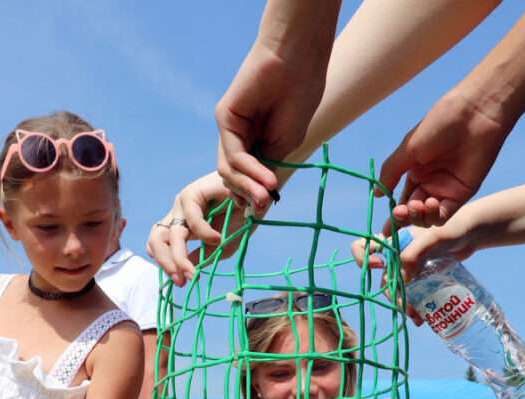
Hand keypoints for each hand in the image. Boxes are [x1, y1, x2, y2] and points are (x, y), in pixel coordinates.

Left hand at [147, 172, 259, 285]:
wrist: (258, 194)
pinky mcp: (194, 192)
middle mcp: (178, 215)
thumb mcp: (222, 246)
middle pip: (156, 240)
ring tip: (192, 271)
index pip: (160, 246)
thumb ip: (203, 256)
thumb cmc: (241, 218)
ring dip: (176, 256)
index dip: (165, 265)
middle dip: (166, 264)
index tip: (181, 282)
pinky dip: (203, 232)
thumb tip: (186, 268)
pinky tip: (217, 239)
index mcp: (182, 227)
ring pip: (165, 233)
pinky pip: (191, 217)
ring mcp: (183, 204)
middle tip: (182, 281)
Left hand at [215, 0, 339, 207]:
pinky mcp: (225, 117)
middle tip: (264, 205)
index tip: (263, 210)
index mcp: (255, 143)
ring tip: (266, 194)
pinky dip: (249, 170)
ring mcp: (230, 128)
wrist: (299, 62)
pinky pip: (233, 154)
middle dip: (248, 195)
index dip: (250, 197)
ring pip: (229, 170)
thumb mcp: (284, 146)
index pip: (244, 179)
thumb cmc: (299, 99)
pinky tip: (265, 179)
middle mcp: (239, 137)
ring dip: (248, 187)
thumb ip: (267, 171)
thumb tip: (258, 204)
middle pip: (233, 178)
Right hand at [378, 89, 510, 229]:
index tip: (385, 229)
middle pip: (413, 213)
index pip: (402, 201)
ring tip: (416, 205)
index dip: (394, 216)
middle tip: (399, 213)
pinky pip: (444, 214)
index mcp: (416, 172)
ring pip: (427, 217)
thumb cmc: (439, 125)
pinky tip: (430, 203)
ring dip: (417, 217)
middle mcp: (431, 183)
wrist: (473, 114)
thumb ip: (390, 173)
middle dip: (403, 217)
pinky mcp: (462, 193)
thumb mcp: (407, 149)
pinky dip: (434, 215)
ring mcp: (446, 189)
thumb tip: (377, 195)